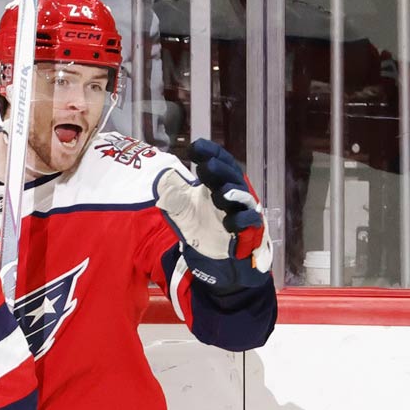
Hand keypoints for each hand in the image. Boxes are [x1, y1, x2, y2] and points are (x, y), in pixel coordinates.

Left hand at [155, 139, 272, 291]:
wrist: (218, 262)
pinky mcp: (249, 233)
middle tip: (206, 165)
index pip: (221, 164)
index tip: (197, 147)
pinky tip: (229, 220)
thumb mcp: (184, 211)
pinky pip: (248, 224)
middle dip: (221, 171)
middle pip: (232, 178)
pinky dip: (241, 221)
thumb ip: (175, 195)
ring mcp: (244, 213)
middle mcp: (235, 196)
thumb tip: (160, 178)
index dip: (212, 154)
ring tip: (220, 192)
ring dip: (233, 194)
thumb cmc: (205, 231)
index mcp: (221, 186)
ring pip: (243, 199)